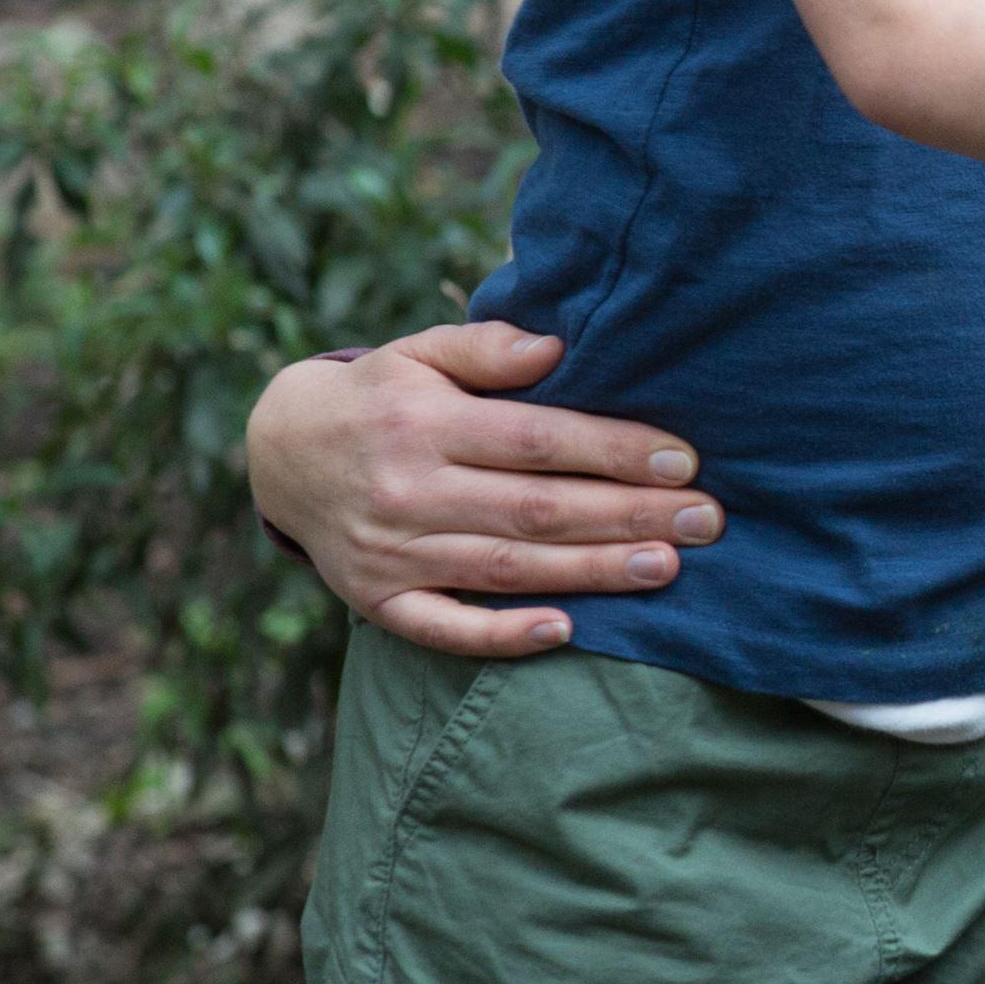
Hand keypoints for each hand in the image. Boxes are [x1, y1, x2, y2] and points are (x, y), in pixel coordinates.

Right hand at [241, 323, 721, 657]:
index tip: (684, 461)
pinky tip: (565, 631)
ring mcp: (389, 551)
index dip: (613, 450)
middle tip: (705, 521)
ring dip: (590, 572)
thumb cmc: (379, 397)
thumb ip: (485, 348)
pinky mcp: (376, 599)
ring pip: (505, 568)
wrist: (279, 453)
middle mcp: (407, 490)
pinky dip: (500, 636)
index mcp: (423, 424)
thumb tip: (556, 347)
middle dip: (626, 515)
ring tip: (666, 567)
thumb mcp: (418, 352)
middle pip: (535, 509)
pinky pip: (441, 628)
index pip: (536, 440)